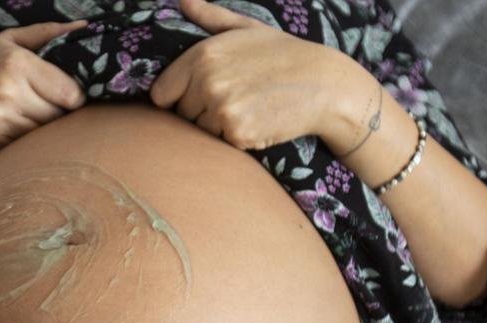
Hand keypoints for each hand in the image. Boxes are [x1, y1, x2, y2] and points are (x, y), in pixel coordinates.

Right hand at [0, 22, 86, 156]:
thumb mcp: (7, 42)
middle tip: (38, 105)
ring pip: (43, 133)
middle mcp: (8, 91)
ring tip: (21, 114)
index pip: (70, 93)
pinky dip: (22, 141)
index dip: (72, 98)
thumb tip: (84, 27)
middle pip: (58, 116)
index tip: (63, 97)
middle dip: (54, 113)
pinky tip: (8, 127)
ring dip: (38, 128)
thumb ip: (47, 33)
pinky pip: (25, 146)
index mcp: (17, 63)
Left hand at [150, 0, 364, 150]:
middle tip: (235, 100)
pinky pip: (220, 144)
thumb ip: (210, 17)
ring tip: (247, 109)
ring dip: (217, 127)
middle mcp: (207, 80)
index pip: (161, 93)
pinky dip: (236, 139)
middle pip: (181, 115)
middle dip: (200, 112)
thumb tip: (182, 0)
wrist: (325, 84)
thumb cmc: (284, 54)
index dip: (178, 97)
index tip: (198, 95)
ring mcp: (222, 108)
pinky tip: (256, 122)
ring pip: (199, 132)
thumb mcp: (246, 27)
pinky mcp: (238, 133)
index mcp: (202, 54)